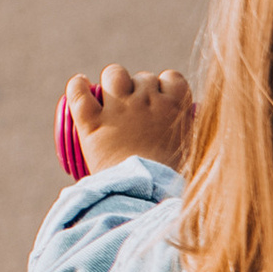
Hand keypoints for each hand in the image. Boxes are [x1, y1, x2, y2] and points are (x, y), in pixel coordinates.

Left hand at [67, 63, 192, 171]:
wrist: (147, 198)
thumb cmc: (175, 183)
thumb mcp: (193, 155)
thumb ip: (192, 138)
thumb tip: (195, 132)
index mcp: (177, 107)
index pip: (172, 78)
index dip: (165, 87)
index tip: (161, 101)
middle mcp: (148, 100)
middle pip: (143, 78)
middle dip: (139, 90)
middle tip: (136, 113)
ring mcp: (119, 108)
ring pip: (114, 73)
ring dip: (113, 82)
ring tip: (110, 98)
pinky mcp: (92, 122)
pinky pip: (79, 90)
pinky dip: (77, 85)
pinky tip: (80, 84)